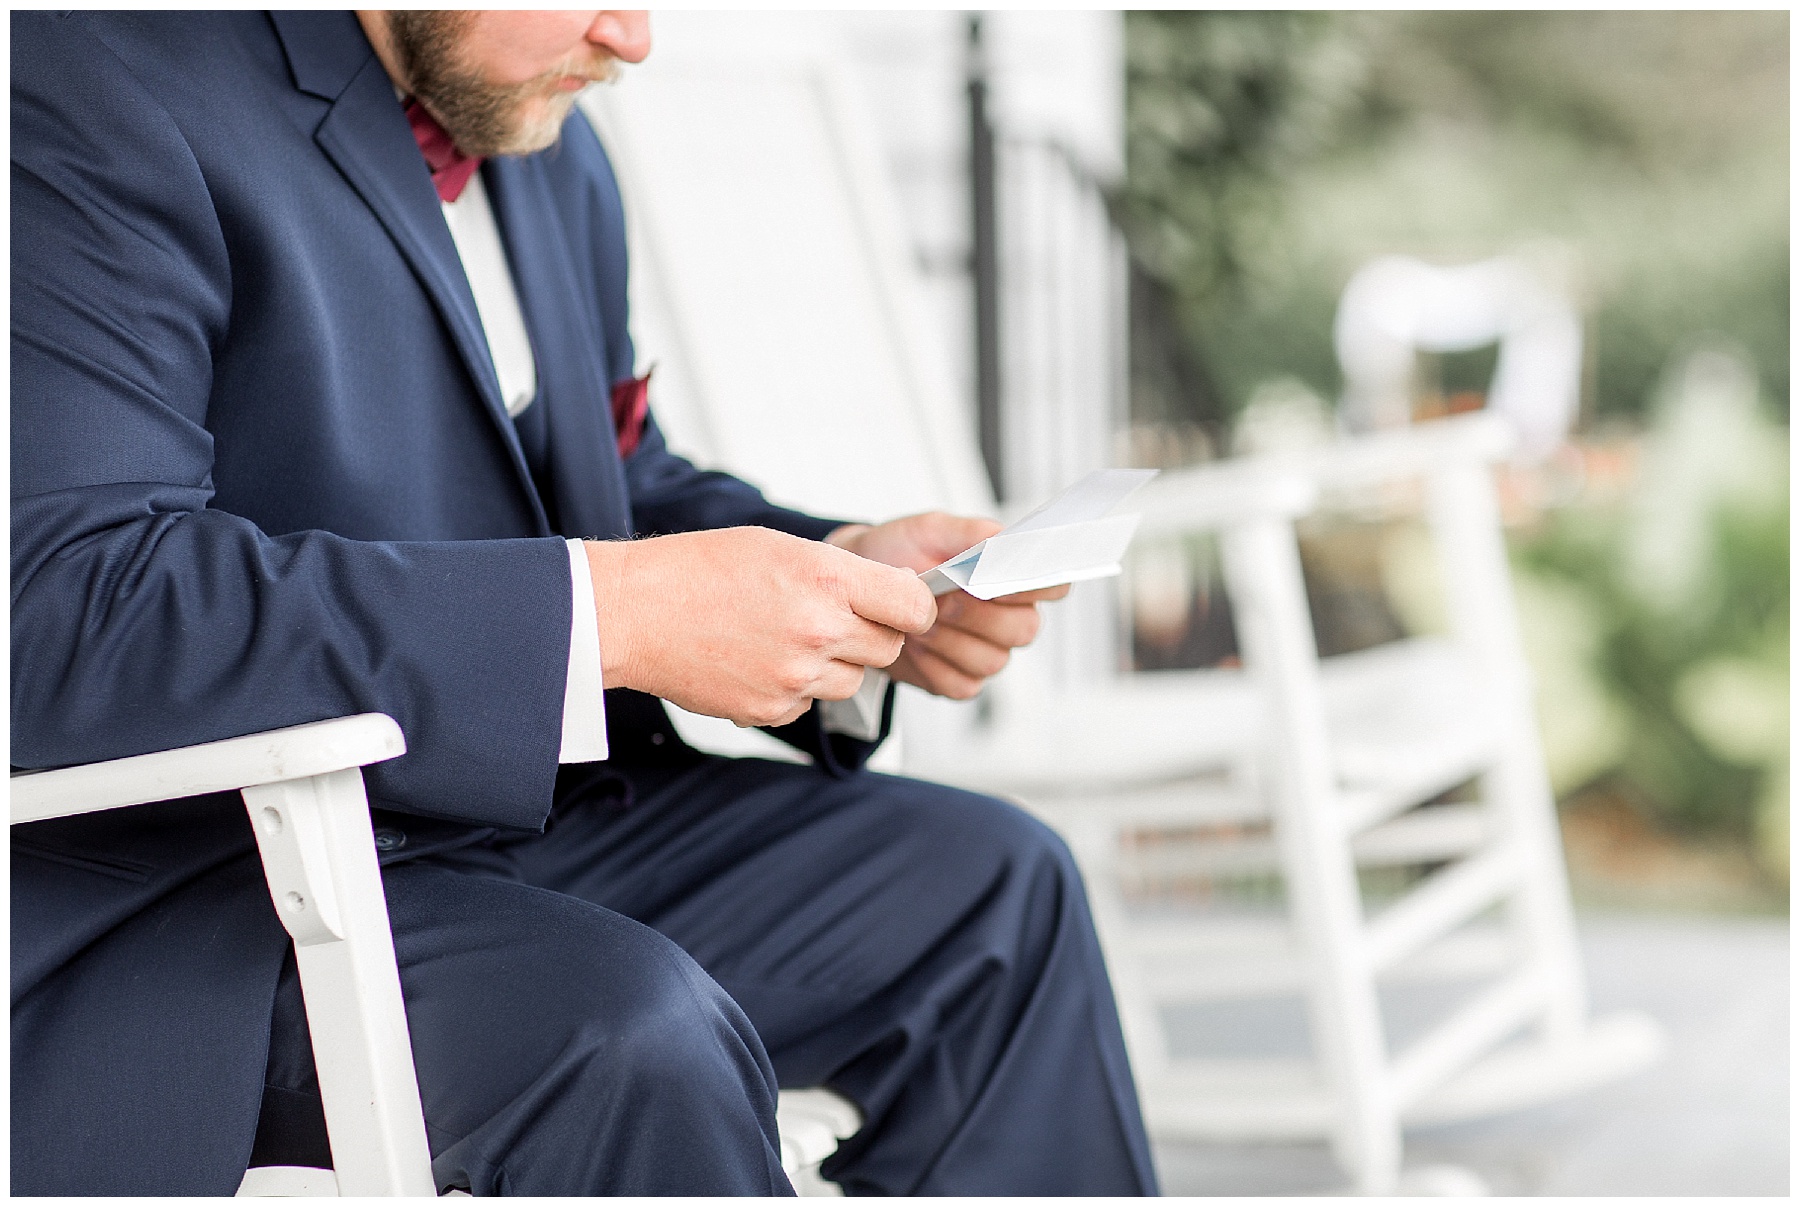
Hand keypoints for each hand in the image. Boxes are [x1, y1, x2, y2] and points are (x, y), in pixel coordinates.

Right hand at [585, 528, 936, 727]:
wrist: (636, 612)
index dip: (913, 606)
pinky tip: (758, 660)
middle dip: (870, 633)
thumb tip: (894, 599)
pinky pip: (810, 703)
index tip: (902, 606)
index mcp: (827, 578)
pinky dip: (795, 688)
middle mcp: (820, 629)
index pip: (914, 606)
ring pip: (852, 680)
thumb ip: (843, 574)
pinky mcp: (773, 710)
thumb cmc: (702, 569)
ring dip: (833, 664)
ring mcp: (797, 675)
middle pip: (888, 647)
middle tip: (830, 617)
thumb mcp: (782, 547)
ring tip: (785, 637)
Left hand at [826, 512, 1069, 699]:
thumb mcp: (929, 530)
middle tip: (942, 597)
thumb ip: (971, 533)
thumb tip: (1004, 540)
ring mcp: (987, 653)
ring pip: (992, 660)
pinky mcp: (960, 681)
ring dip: (949, 638)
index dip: (1035, 586)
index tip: (999, 579)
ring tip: (919, 619)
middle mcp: (1009, 618)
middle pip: (1025, 629)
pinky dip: (932, 665)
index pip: (1054, 585)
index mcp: (1012, 577)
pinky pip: (961, 684)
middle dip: (978, 613)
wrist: (858, 590)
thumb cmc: (899, 556)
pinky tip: (914, 645)